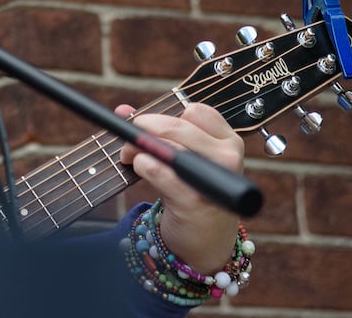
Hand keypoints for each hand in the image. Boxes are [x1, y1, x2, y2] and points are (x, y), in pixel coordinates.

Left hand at [116, 102, 245, 273]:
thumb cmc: (193, 193)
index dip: (167, 117)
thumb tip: (122, 110)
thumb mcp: (184, 158)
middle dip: (144, 128)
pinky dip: (143, 165)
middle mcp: (227, 158)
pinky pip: (158, 170)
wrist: (205, 241)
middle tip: (129, 142)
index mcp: (229, 142)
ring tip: (131, 157)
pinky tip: (140, 168)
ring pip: (167, 145)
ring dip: (138, 148)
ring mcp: (212, 179)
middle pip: (176, 126)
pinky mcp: (194, 200)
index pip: (196, 111)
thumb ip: (157, 131)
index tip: (150, 128)